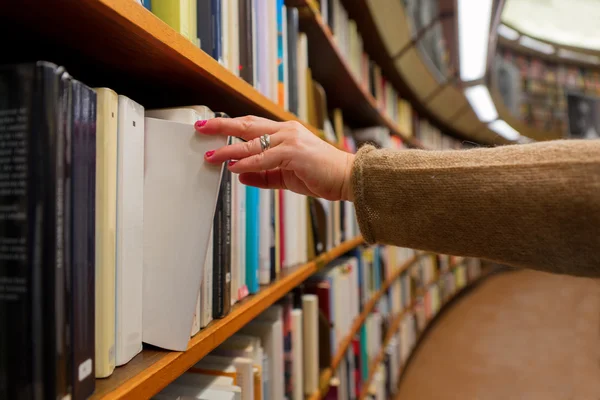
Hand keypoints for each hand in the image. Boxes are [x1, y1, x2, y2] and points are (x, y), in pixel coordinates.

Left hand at [196, 116, 354, 200]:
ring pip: (253, 142)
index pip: (252, 125)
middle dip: (222, 126)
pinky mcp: (294, 152)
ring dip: (229, 149)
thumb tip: (240, 175)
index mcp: (285, 132)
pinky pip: (264, 157)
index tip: (211, 127)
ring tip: (212, 155)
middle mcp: (286, 131)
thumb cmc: (321, 176)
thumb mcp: (286, 176)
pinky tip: (234, 166)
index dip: (230, 126)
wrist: (347, 178)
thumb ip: (263, 175)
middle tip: (201, 127)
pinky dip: (247, 162)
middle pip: (247, 124)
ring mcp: (290, 139)